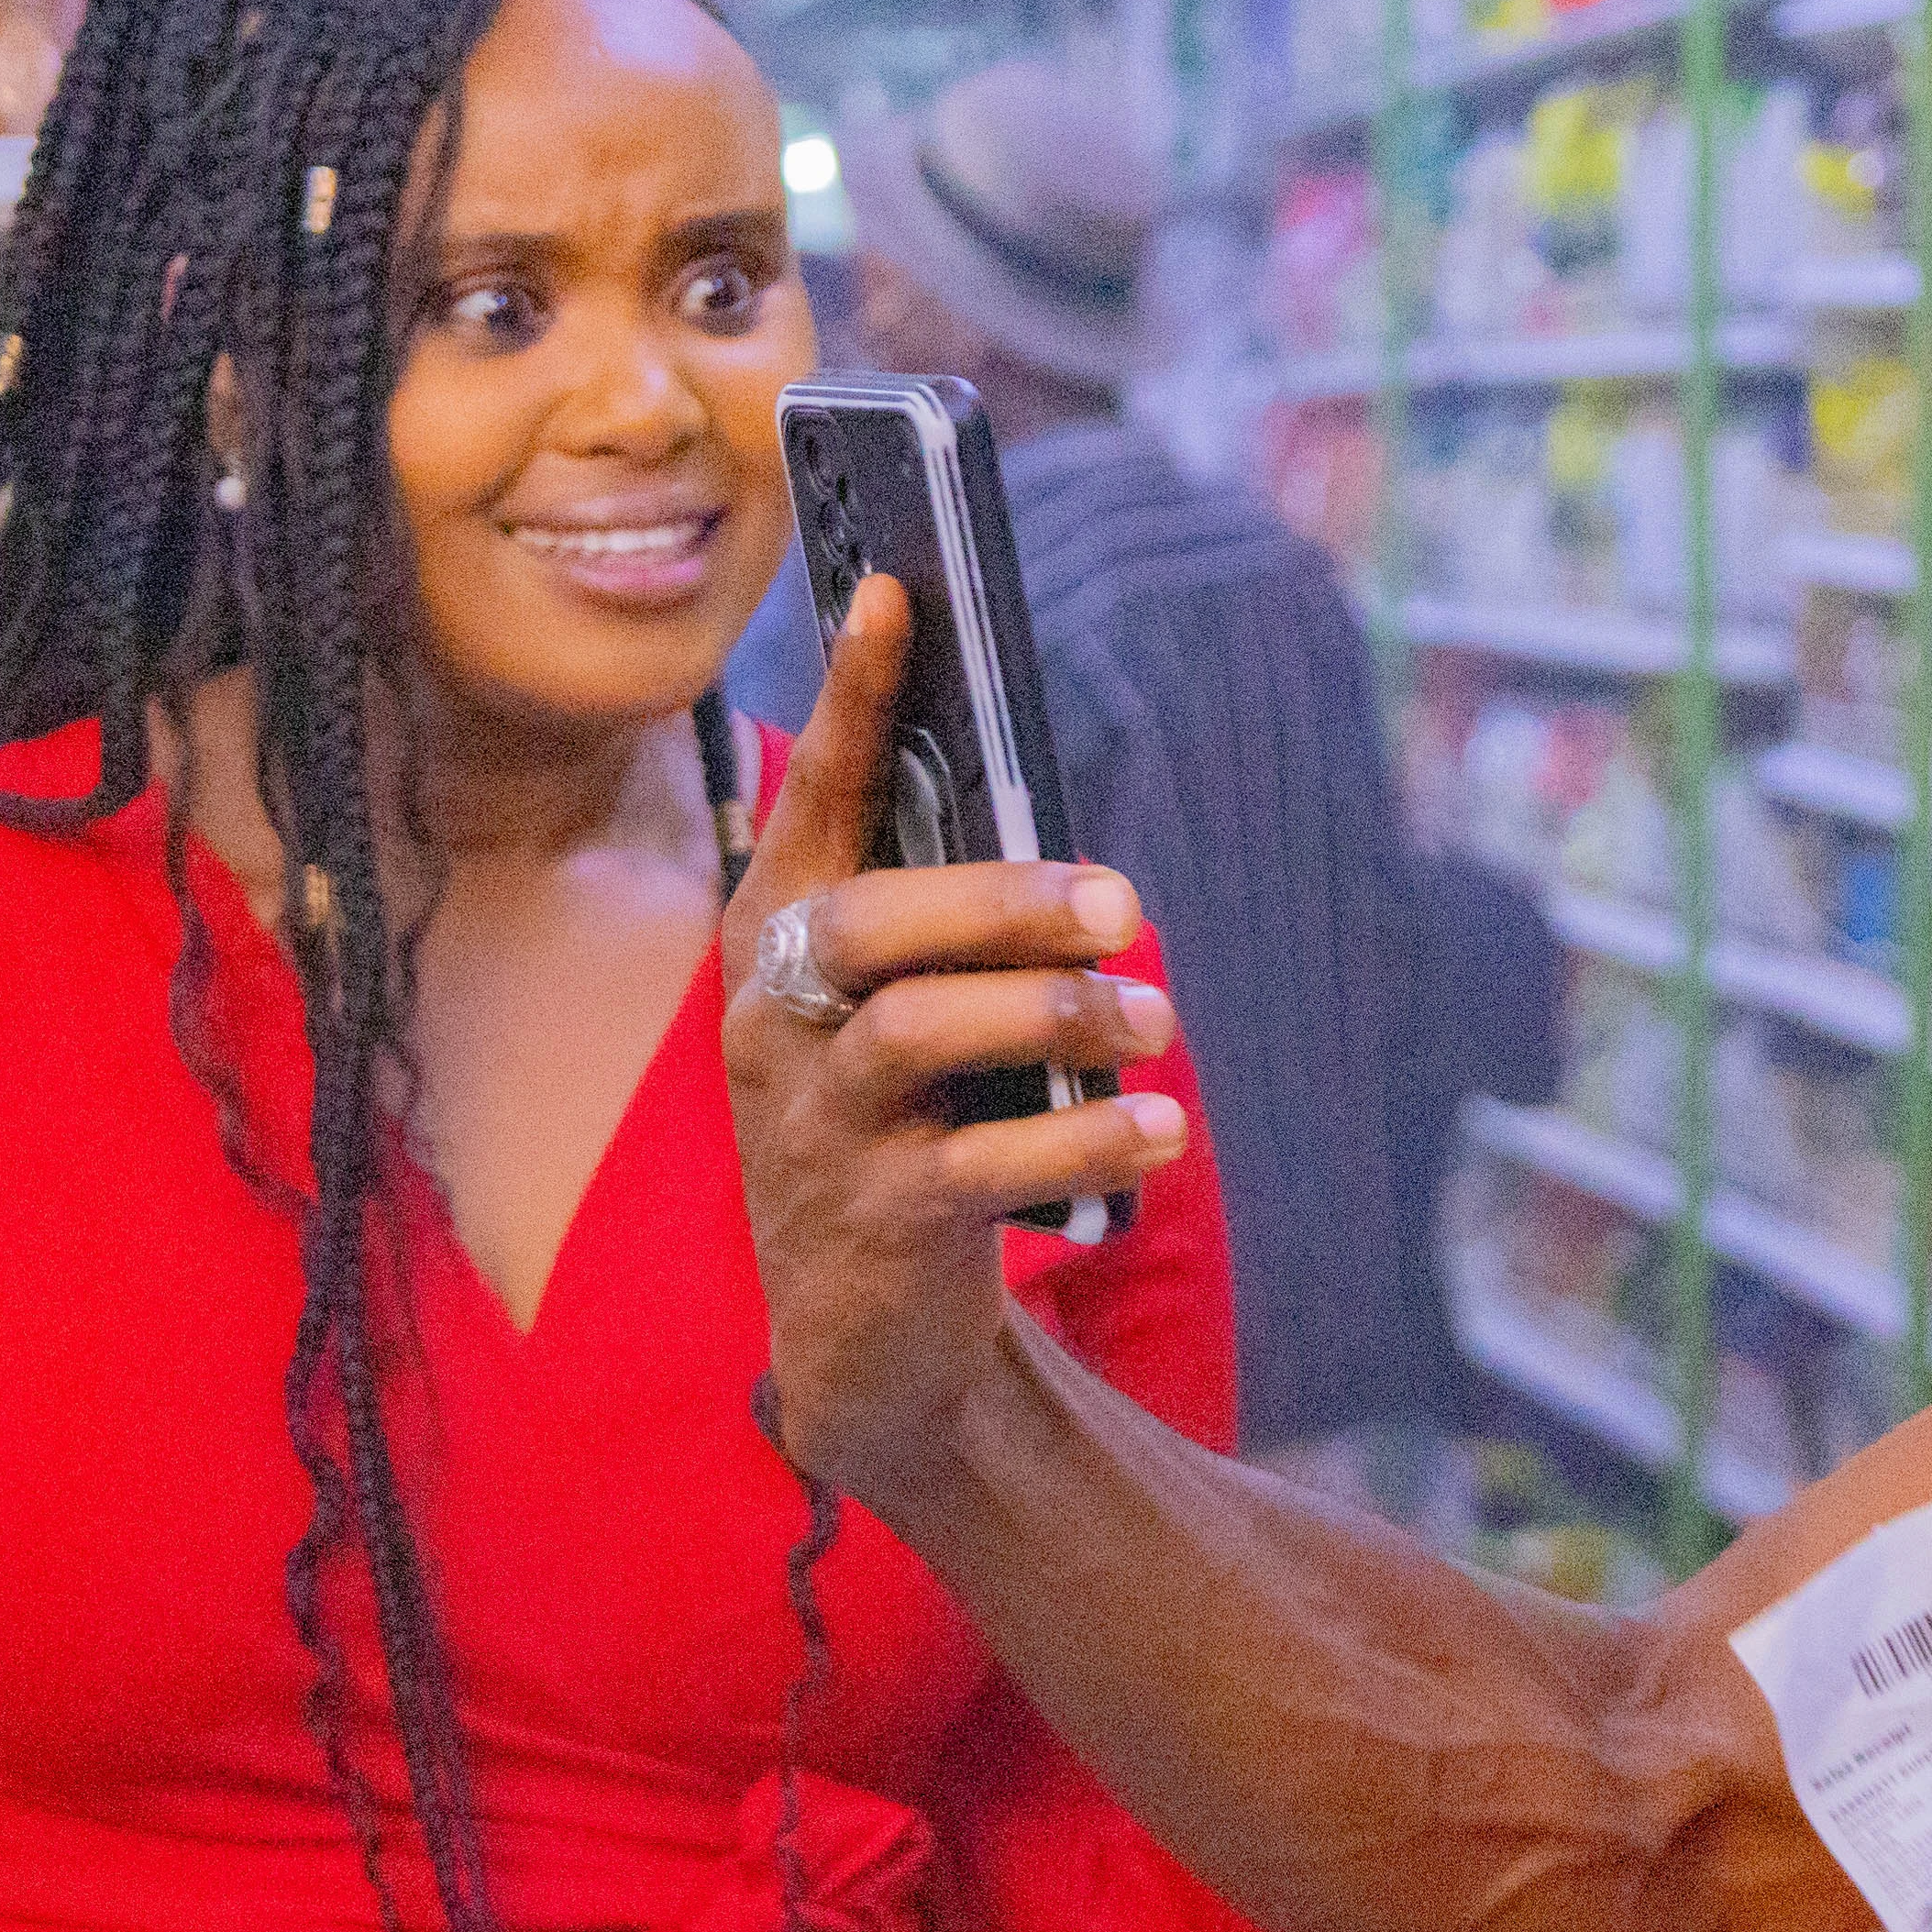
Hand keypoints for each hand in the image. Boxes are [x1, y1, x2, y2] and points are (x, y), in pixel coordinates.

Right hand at [720, 576, 1192, 1494]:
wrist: (869, 1338)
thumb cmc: (911, 1127)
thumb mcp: (911, 1012)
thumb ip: (956, 927)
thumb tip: (1076, 860)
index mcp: (783, 937)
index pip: (815, 799)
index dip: (854, 700)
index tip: (898, 593)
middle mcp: (773, 1017)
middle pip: (872, 923)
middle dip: (1004, 901)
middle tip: (1122, 905)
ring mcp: (810, 1122)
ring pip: (921, 1033)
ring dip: (1058, 1016)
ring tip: (1153, 1024)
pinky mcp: (868, 1219)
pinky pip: (981, 1163)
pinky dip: (1084, 1139)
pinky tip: (1158, 1127)